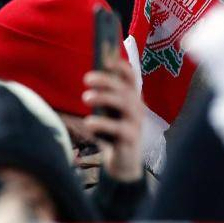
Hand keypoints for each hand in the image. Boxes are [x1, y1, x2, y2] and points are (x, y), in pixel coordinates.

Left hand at [82, 58, 143, 182]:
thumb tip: (91, 77)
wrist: (122, 163)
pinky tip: (89, 122)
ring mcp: (136, 124)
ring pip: (125, 105)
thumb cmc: (112, 134)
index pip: (132, 79)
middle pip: (126, 89)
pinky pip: (119, 128)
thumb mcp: (108, 113)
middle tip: (86, 78)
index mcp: (132, 100)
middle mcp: (137, 109)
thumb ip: (103, 97)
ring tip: (86, 97)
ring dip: (105, 97)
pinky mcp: (130, 139)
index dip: (122, 68)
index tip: (107, 60)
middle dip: (107, 81)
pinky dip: (102, 124)